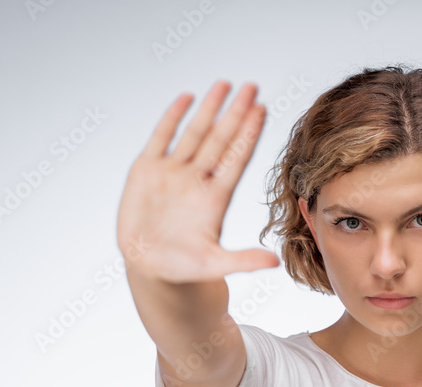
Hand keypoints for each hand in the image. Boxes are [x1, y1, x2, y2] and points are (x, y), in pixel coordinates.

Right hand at [116, 80, 279, 282]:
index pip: (237, 158)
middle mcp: (198, 180)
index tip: (261, 110)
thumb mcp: (213, 266)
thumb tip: (274, 263)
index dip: (249, 134)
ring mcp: (173, 172)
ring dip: (209, 109)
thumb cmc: (183, 268)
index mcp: (216, 198)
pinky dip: (173, 117)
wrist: (148, 268)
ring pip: (195, 133)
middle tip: (251, 87)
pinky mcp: (147, 170)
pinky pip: (162, 137)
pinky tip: (187, 97)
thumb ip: (242, 261)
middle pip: (221, 139)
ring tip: (224, 84)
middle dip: (236, 113)